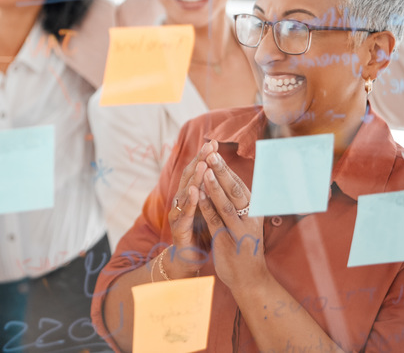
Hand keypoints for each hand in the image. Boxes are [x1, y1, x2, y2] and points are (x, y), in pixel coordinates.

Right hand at [165, 140, 213, 277]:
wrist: (190, 259)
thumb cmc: (202, 232)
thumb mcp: (210, 210)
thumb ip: (213, 193)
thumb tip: (224, 174)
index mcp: (192, 195)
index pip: (198, 172)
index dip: (205, 157)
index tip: (215, 143)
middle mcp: (183, 200)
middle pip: (190, 176)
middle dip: (200, 161)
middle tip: (209, 147)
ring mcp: (179, 213)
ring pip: (186, 192)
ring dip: (194, 178)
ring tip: (202, 165)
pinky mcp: (179, 227)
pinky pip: (185, 212)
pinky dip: (190, 201)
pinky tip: (194, 191)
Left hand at [196, 147, 267, 288]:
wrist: (251, 279)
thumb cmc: (247, 247)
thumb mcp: (248, 222)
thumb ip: (242, 204)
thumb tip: (234, 181)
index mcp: (255, 212)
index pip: (240, 185)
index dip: (227, 168)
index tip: (215, 151)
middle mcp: (251, 219)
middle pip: (236, 190)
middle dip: (222, 170)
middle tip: (211, 153)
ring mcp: (240, 231)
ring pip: (226, 204)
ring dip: (214, 186)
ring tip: (204, 169)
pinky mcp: (228, 242)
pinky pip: (216, 221)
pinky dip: (207, 206)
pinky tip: (198, 195)